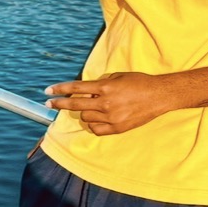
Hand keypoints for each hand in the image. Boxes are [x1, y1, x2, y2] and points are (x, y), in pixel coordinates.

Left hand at [45, 72, 168, 134]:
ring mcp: (111, 117)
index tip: (48, 91)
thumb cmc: (139, 82)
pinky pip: (96, 129)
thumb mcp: (118, 77)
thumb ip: (100, 84)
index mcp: (105, 87)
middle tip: (48, 103)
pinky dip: (93, 124)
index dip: (60, 89)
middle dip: (59, 104)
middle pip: (75, 105)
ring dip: (84, 112)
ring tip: (93, 107)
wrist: (159, 96)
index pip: (76, 88)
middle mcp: (106, 103)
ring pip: (86, 118)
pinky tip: (97, 118)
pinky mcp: (117, 128)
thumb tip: (85, 91)